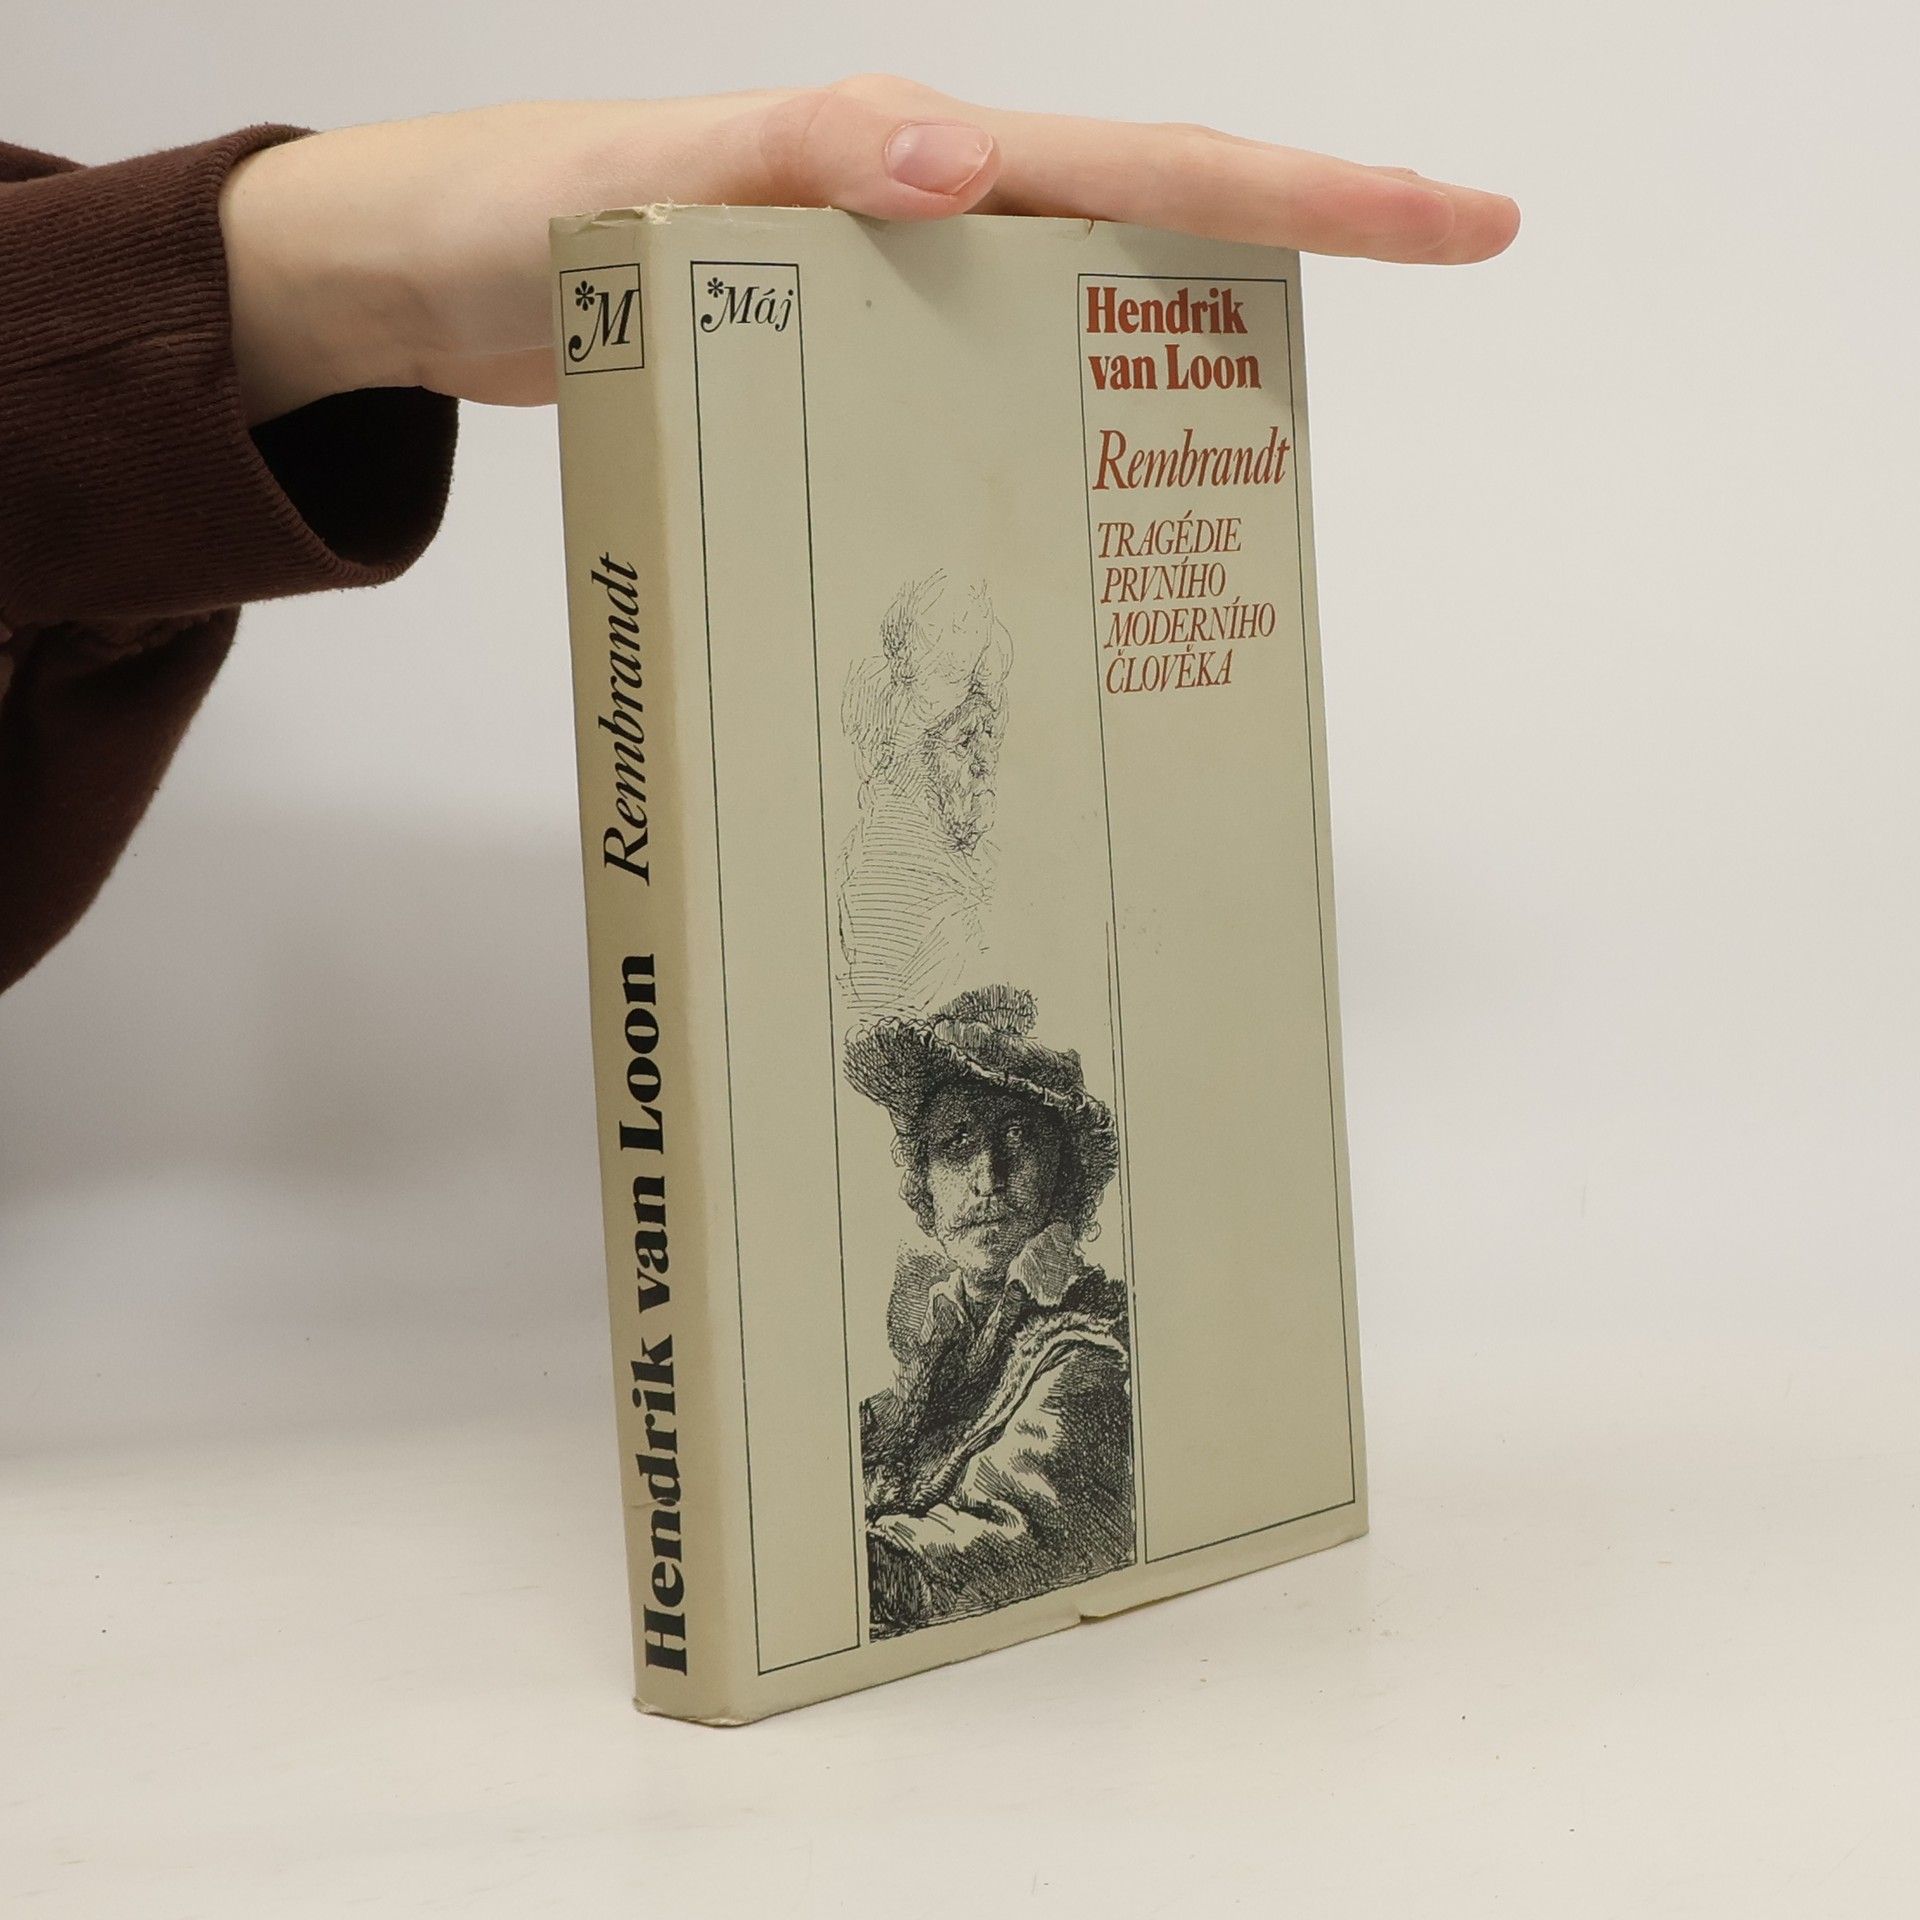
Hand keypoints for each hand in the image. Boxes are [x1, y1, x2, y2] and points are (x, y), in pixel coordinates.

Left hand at [219, 76, 1519, 422]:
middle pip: (1151, 233)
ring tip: (1274, 472)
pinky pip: (981, 401)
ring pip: (1078, 330)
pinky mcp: (851, 367)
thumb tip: (954, 165)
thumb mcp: (639, 185)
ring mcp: (897, 299)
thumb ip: (791, 163)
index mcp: (908, 162)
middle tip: (1439, 278)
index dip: (1305, 194)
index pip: (1142, 167)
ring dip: (1179, 382)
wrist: (430, 284)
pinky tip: (1080, 522)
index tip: (1449, 217)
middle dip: (1301, 258)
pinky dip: (1047, 452)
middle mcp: (926, 224)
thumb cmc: (518, 220)